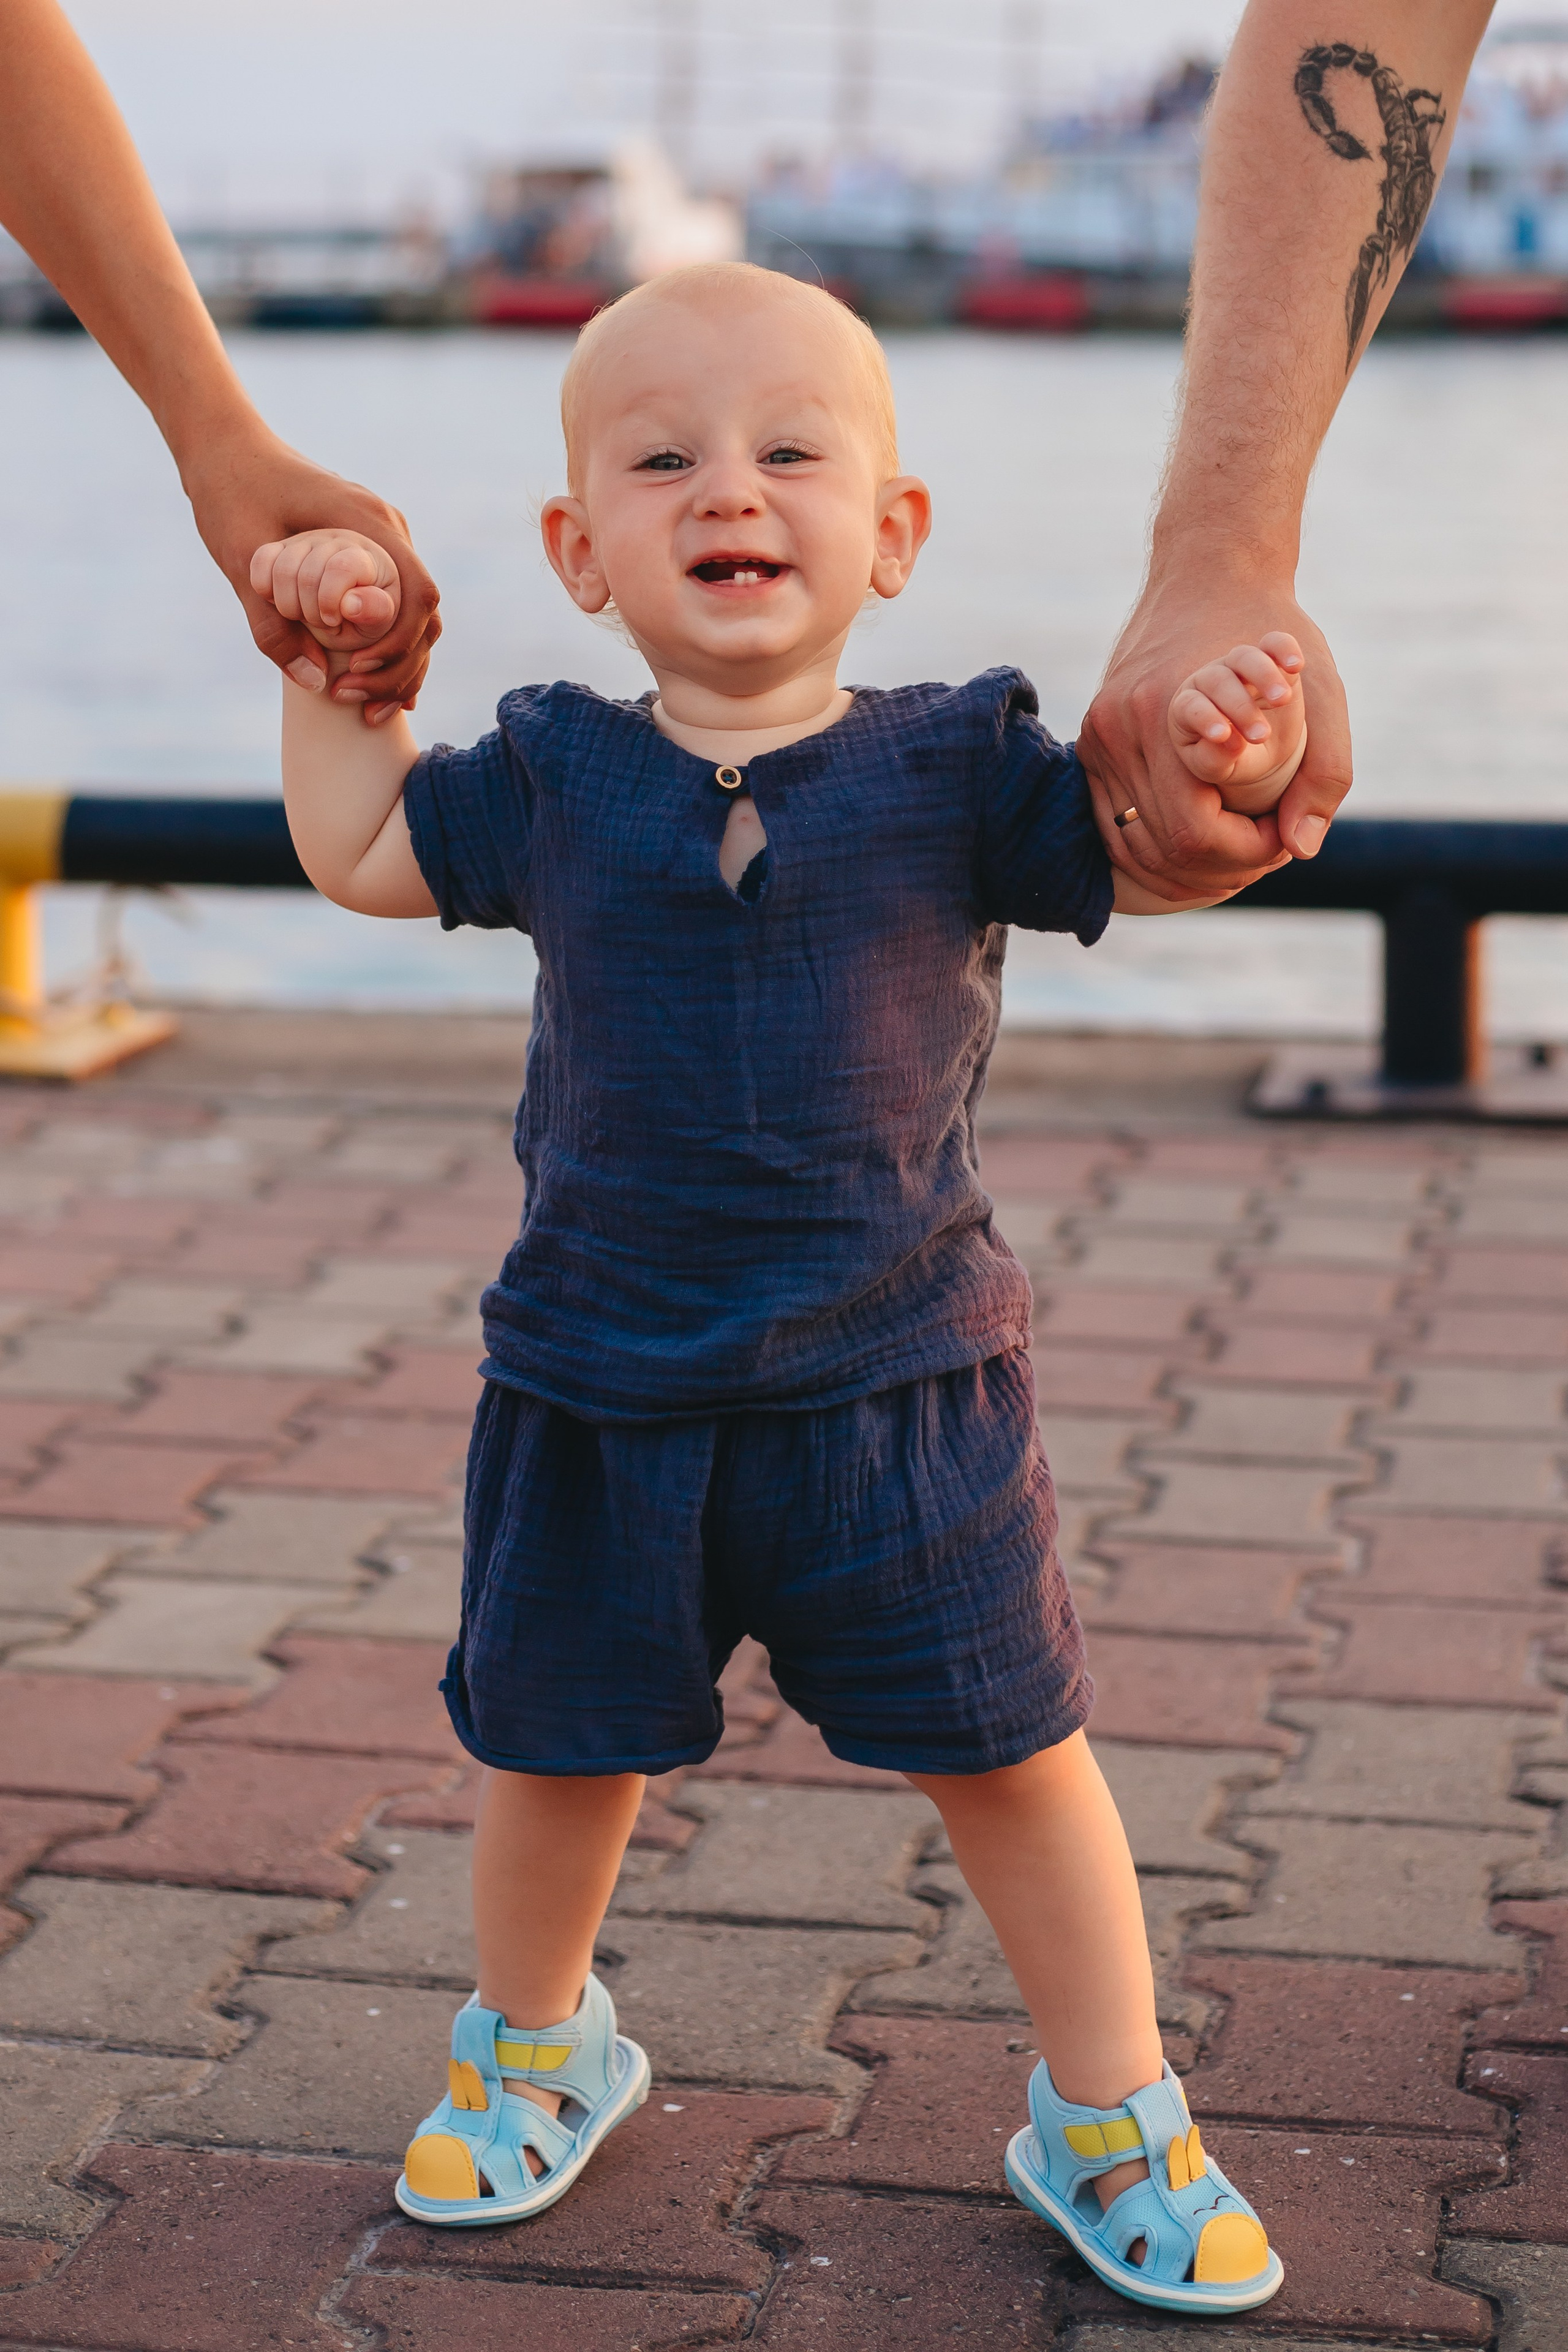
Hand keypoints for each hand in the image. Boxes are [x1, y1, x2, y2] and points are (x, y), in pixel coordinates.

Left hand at [180, 426, 439, 719]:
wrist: (222, 447)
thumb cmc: (230, 493)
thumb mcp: (242, 563)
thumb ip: (273, 624)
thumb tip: (314, 682)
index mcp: (367, 521)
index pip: (418, 591)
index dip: (400, 642)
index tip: (358, 671)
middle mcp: (387, 527)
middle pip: (424, 611)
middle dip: (401, 667)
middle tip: (363, 706)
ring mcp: (382, 536)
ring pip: (415, 613)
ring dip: (398, 663)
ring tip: (367, 707)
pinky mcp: (367, 549)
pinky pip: (393, 602)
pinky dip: (388, 646)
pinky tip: (372, 683)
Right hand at [1078, 566, 1350, 904]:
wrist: (1208, 569)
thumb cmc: (1271, 627)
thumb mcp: (1323, 691)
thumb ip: (1324, 774)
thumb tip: (1301, 849)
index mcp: (1169, 716)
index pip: (1197, 834)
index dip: (1244, 855)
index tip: (1279, 840)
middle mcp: (1119, 729)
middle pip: (1161, 849)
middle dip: (1219, 868)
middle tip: (1264, 852)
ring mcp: (1096, 736)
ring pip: (1129, 847)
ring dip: (1183, 868)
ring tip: (1234, 855)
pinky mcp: (1090, 739)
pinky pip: (1111, 822)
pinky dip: (1151, 848)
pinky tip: (1194, 847)